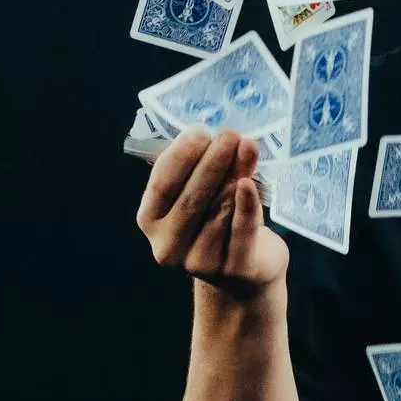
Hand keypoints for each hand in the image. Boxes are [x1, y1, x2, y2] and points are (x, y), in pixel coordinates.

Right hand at [135, 124, 288, 301]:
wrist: (246, 269)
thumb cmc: (219, 221)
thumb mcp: (204, 194)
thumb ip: (203, 169)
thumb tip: (217, 135)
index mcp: (150, 221)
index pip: (162, 185)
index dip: (181, 156)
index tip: (201, 130)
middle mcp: (167, 245)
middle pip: (191, 198)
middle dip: (212, 162)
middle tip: (230, 135)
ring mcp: (198, 262)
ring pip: (218, 212)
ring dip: (234, 176)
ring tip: (247, 147)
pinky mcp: (233, 269)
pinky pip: (240, 231)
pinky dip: (246, 205)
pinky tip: (250, 182)